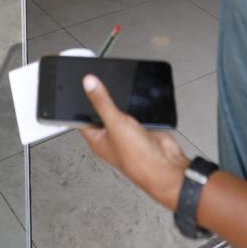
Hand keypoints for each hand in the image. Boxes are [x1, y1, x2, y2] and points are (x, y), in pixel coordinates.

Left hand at [79, 73, 189, 210]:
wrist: (165, 165)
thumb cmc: (137, 158)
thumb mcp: (115, 124)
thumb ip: (102, 102)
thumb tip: (88, 84)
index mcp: (97, 140)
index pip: (83, 118)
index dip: (81, 102)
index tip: (82, 84)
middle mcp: (111, 137)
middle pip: (103, 112)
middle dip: (104, 99)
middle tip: (102, 81)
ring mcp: (127, 133)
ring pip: (122, 111)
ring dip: (124, 103)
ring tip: (122, 89)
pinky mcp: (142, 129)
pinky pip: (138, 112)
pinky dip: (139, 106)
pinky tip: (139, 101)